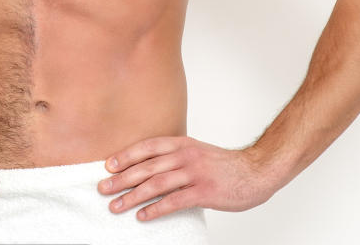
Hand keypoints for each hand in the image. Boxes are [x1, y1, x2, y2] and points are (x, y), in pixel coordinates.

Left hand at [97, 136, 274, 220]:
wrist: (256, 170)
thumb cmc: (225, 165)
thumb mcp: (197, 151)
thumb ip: (175, 155)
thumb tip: (149, 166)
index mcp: (182, 144)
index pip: (147, 147)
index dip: (126, 156)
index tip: (107, 166)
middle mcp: (186, 156)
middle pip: (147, 167)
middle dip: (122, 178)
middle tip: (103, 188)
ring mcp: (195, 173)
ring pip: (156, 184)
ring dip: (132, 196)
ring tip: (116, 206)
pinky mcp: (204, 192)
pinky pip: (174, 201)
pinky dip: (155, 209)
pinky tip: (142, 216)